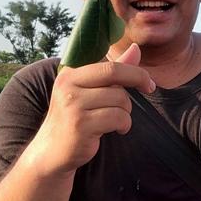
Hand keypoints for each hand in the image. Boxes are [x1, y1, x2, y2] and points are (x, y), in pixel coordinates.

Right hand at [34, 43, 154, 174]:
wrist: (51, 152)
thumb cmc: (75, 119)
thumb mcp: (89, 92)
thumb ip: (111, 72)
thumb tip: (135, 48)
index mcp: (70, 74)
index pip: (109, 65)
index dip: (134, 70)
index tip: (147, 81)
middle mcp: (68, 86)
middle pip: (115, 74)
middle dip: (138, 80)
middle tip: (149, 89)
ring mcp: (73, 105)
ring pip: (119, 98)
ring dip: (126, 111)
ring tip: (118, 120)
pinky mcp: (80, 125)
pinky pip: (117, 117)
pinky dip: (124, 124)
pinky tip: (118, 129)